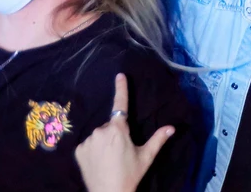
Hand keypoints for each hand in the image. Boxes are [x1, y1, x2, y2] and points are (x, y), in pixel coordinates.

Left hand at [75, 74, 177, 191]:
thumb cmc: (130, 175)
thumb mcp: (146, 157)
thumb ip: (158, 139)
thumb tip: (172, 127)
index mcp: (118, 129)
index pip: (120, 104)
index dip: (121, 88)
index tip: (120, 75)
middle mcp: (101, 130)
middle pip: (110, 126)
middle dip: (115, 134)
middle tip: (120, 152)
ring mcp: (88, 140)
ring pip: (98, 135)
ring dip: (103, 142)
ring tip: (109, 160)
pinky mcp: (78, 150)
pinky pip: (88, 145)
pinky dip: (93, 150)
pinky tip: (98, 162)